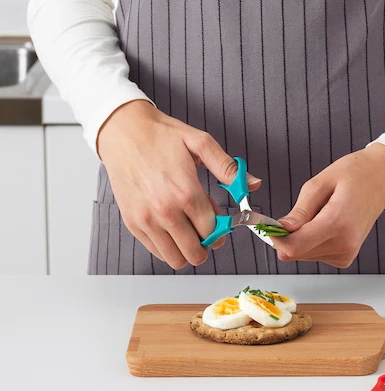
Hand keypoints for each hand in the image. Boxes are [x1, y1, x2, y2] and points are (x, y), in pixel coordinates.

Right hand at [97, 100, 260, 269]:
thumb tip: (253, 185)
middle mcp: (165, 211)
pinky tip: (172, 227)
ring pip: (176, 258)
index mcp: (186, 193)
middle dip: (207, 243)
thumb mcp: (201, 143)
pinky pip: (156, 251)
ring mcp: (146, 220)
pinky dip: (168, 247)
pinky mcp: (132, 223)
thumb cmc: (162, 136)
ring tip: (188, 227)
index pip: (212, 232)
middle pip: (196, 252)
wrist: (124, 132)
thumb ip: (228, 168)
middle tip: (206, 226)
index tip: (221, 220)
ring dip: (187, 249)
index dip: (221, 230)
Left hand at [271, 143, 384, 267]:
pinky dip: (312, 241)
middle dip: (287, 236)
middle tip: (296, 213)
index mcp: (337, 223)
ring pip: (303, 255)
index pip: (295, 246)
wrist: (382, 179)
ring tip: (319, 214)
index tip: (267, 224)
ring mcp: (346, 253)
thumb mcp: (320, 183)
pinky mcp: (345, 257)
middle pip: (296, 252)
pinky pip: (314, 254)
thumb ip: (300, 210)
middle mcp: (344, 244)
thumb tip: (281, 229)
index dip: (275, 238)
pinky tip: (325, 223)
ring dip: (301, 238)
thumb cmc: (354, 175)